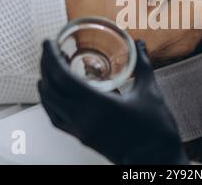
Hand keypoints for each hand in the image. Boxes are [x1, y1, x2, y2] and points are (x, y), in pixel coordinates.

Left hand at [38, 40, 187, 164]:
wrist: (156, 159)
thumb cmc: (155, 128)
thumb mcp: (149, 91)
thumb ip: (143, 64)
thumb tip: (139, 43)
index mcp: (97, 104)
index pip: (61, 77)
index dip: (50, 58)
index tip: (48, 42)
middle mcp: (83, 118)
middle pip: (51, 88)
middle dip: (45, 66)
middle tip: (49, 50)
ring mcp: (81, 131)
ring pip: (50, 105)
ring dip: (45, 84)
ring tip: (49, 68)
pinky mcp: (83, 138)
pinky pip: (57, 119)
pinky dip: (50, 103)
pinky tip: (53, 95)